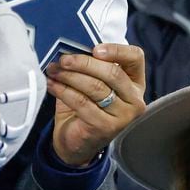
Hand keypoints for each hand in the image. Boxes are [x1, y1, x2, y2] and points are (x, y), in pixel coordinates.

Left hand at [46, 43, 145, 165]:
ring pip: (95, 87)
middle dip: (84, 63)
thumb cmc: (86, 107)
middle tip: (64, 59)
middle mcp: (135, 100)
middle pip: (112, 73)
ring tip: (54, 70)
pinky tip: (53, 85)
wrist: (77, 143)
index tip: (94, 48)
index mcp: (135, 83)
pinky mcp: (105, 127)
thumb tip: (72, 46)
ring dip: (70, 76)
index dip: (116, 50)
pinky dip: (64, 91)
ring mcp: (123, 116)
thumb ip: (92, 66)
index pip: (136, 58)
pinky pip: (82, 103)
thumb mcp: (94, 83)